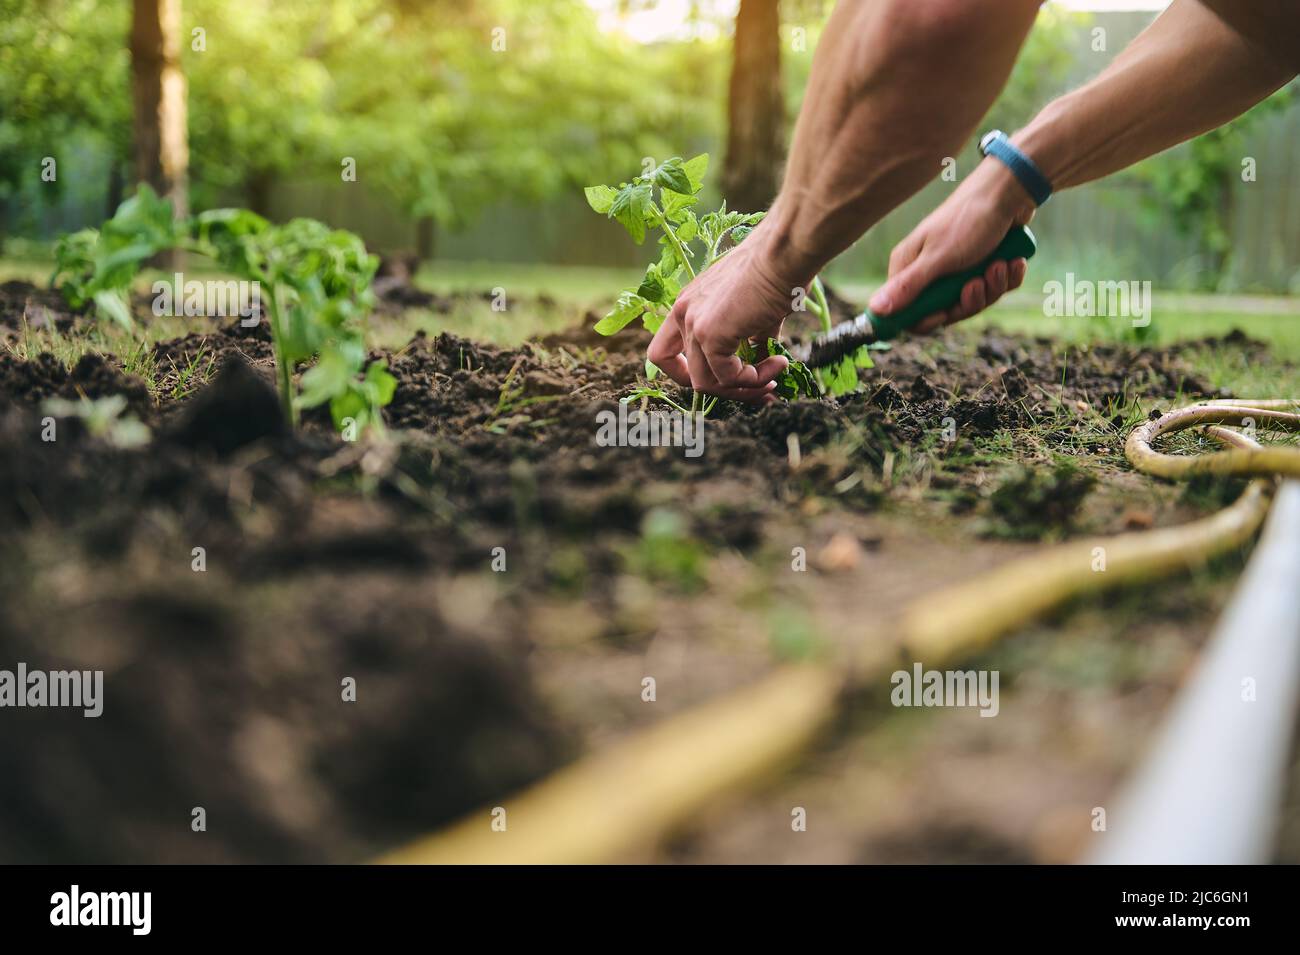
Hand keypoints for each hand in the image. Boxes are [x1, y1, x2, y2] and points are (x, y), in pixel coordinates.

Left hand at [647, 227, 802, 403]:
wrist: (783, 254)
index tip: (718, 380)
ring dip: (744, 388)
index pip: (664, 353)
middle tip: (762, 388)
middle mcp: (683, 314)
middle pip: (690, 376)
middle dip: (728, 390)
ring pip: (707, 384)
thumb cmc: (775, 271)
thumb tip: (760, 358)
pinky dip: (754, 380)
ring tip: (774, 377)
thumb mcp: (753, 309)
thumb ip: (749, 337)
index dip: (684, 374)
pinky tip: (777, 364)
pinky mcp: (711, 334)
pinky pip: (728, 377)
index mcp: (688, 305)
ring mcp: (694, 324)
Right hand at [869, 159, 1034, 333]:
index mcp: (910, 267)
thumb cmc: (968, 220)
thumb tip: (874, 309)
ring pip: (974, 300)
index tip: (944, 313)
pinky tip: (1013, 261)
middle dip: (968, 301)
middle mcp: (931, 270)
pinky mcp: (983, 265)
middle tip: (977, 282)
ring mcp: (959, 269)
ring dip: (992, 286)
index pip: (908, 312)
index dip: (927, 319)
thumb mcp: (937, 258)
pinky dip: (1007, 277)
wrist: (1009, 193)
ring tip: (999, 264)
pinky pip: (995, 288)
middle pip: (946, 311)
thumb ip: (907, 287)